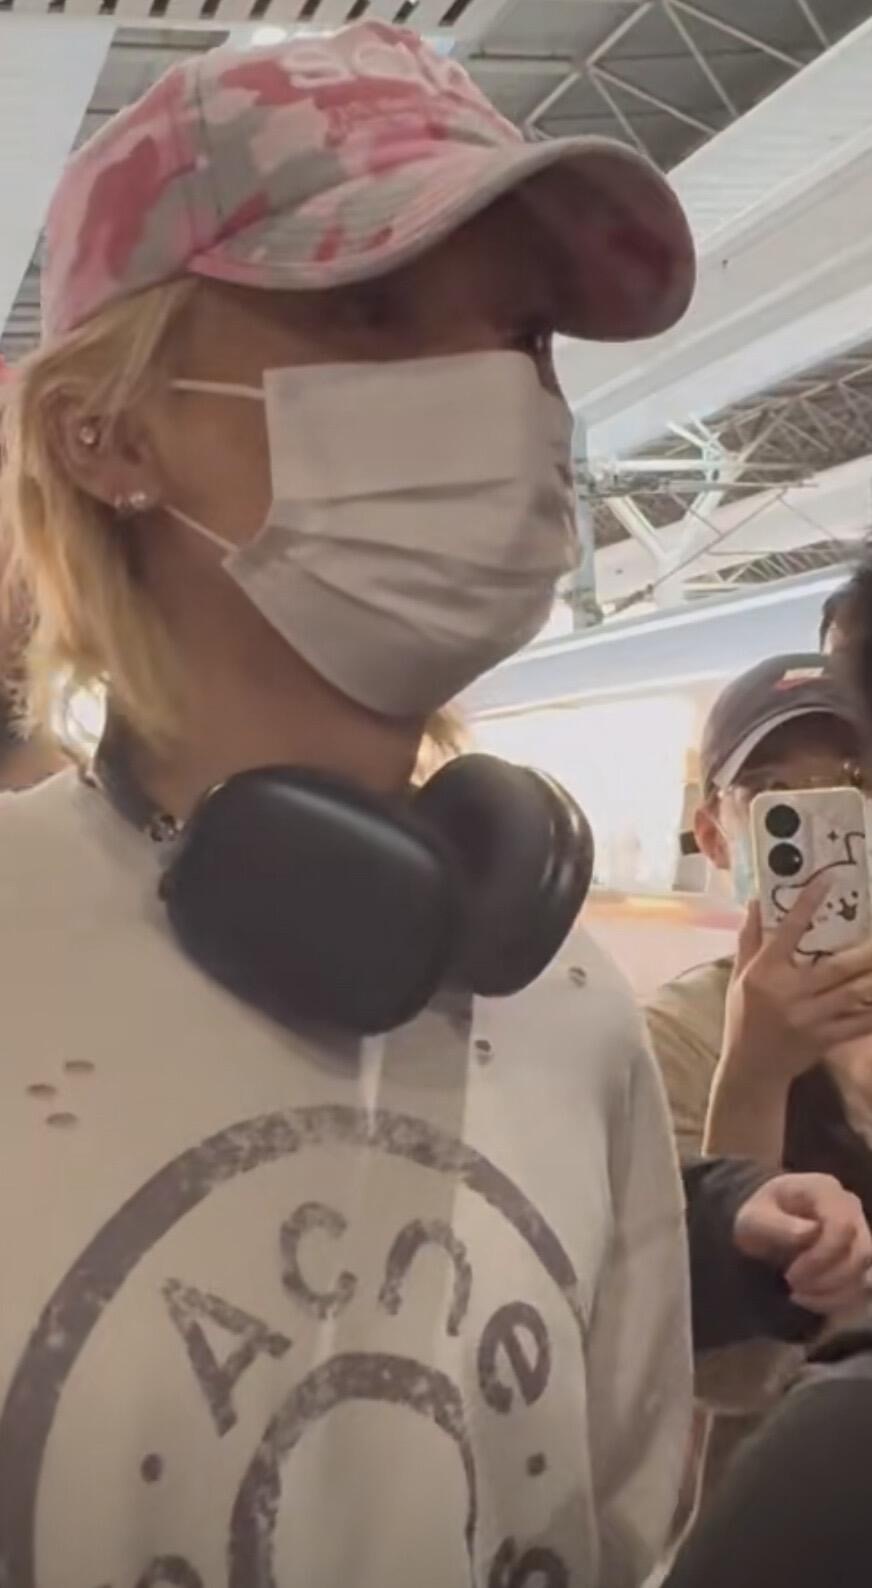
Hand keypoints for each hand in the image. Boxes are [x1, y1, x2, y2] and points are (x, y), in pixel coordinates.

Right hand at [723, 882, 871, 1084]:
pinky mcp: (825, 1038)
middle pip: (836, 965)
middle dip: (866, 949)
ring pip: (855, 992)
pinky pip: (859, 1022)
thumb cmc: (743, 1017)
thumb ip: (749, 939)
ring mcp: (810, 1018)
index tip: (829, 879)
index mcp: (764, 973)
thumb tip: (755, 901)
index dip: (808, 904)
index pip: (788, 931)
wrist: (751, 1069)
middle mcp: (788, 993)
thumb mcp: (738, 976)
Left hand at [735, 1172, 871, 1314]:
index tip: (791, 1274)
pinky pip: (862, 1289)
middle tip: (793, 1286)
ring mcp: (860, 1234)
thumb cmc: (759, 1215)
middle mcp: (851, 1210)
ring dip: (833, 1294)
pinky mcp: (859, 1260)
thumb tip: (810, 1233)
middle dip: (827, 1279)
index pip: (843, 1225)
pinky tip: (810, 1300)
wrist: (765, 1221)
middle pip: (861, 1254)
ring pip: (866, 1275)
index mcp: (825, 1190)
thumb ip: (778, 1225)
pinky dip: (838, 1302)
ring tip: (798, 1295)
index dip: (822, 1256)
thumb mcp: (754, 1218)